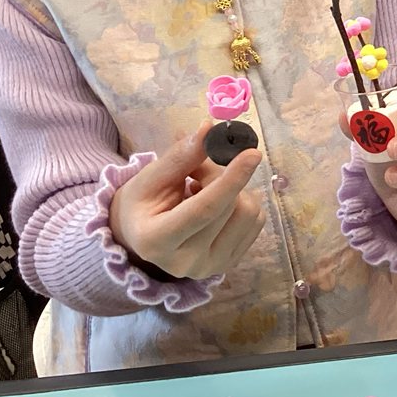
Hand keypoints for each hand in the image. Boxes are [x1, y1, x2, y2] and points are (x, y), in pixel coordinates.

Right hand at [109, 124, 265, 279]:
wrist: (140, 236)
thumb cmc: (142, 203)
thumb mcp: (151, 176)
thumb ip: (181, 156)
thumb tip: (210, 129)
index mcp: (157, 241)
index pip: (205, 209)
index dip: (231, 179)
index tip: (252, 153)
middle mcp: (186, 263)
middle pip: (230, 208)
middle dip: (222, 177)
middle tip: (200, 171)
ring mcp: (211, 267)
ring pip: (249, 214)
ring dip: (235, 191)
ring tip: (205, 191)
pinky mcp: (230, 264)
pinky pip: (256, 223)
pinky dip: (242, 203)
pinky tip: (218, 207)